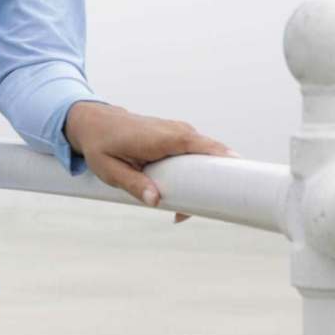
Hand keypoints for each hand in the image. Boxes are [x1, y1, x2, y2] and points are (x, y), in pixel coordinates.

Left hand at [62, 102, 237, 222]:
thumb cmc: (101, 144)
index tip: (239, 181)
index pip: (203, 146)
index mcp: (163, 137)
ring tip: (182, 210)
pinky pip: (196, 155)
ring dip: (203, 182)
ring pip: (205, 157)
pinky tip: (181, 197)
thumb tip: (156, 201)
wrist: (94, 121)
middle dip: (213, 183)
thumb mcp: (110, 169)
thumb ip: (134, 184)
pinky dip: (196, 174)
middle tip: (194, 213)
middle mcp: (177, 131)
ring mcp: (180, 132)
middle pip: (211, 155)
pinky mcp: (179, 138)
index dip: (224, 161)